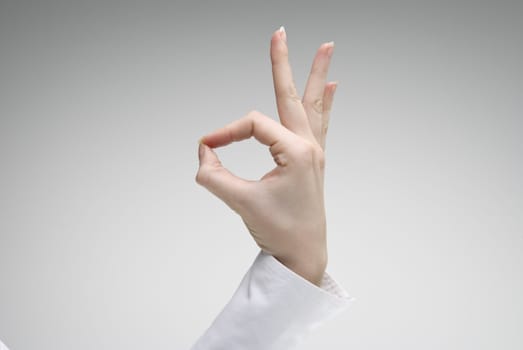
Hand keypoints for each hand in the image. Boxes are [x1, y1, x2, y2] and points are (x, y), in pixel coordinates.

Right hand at [196, 27, 336, 285]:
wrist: (304, 255)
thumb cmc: (280, 231)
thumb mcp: (242, 203)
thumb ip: (214, 175)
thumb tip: (203, 152)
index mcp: (295, 152)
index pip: (252, 125)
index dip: (225, 132)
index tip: (207, 148)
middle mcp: (308, 146)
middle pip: (292, 95)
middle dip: (283, 63)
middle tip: (279, 32)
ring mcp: (314, 152)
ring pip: (312, 104)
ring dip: (316, 74)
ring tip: (325, 46)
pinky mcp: (311, 160)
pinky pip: (320, 123)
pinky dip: (325, 102)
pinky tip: (333, 87)